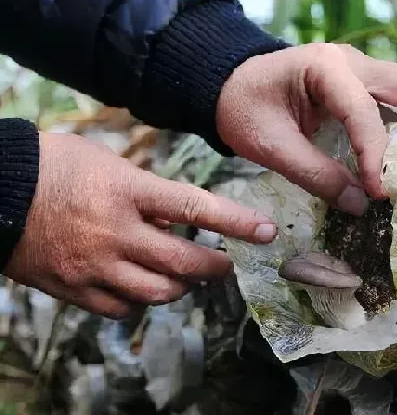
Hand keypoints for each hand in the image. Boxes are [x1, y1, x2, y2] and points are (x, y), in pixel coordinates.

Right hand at [4, 132, 276, 318]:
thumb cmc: (53, 164)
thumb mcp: (109, 163)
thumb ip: (147, 191)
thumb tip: (179, 215)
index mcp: (126, 191)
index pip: (195, 207)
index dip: (236, 222)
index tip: (266, 232)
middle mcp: (115, 231)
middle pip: (183, 262)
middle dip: (215, 267)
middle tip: (226, 264)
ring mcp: (94, 264)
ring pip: (157, 292)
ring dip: (180, 287)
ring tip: (185, 276)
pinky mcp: (73, 288)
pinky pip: (120, 309)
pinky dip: (138, 301)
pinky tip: (140, 287)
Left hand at [217, 43, 396, 216]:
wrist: (227, 85)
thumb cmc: (242, 109)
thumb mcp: (269, 146)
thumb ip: (314, 174)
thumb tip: (359, 206)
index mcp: (323, 66)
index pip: (363, 111)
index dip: (375, 154)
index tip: (378, 193)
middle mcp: (349, 62)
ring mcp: (357, 70)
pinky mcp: (357, 85)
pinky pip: (396, 100)